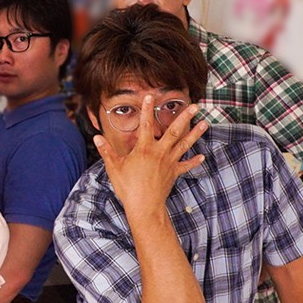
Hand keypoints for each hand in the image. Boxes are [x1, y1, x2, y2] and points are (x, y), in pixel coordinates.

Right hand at [94, 96, 206, 217]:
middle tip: (194, 106)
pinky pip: (186, 166)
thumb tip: (96, 138)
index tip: (150, 96)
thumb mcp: (114, 167)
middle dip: (184, 118)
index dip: (147, 110)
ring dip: (195, 134)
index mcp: (144, 149)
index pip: (145, 125)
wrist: (144, 206)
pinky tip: (202, 157)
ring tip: (205, 123)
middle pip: (174, 131)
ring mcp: (169, 162)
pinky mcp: (173, 173)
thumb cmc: (128, 187)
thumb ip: (106, 151)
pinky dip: (194, 162)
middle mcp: (159, 152)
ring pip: (184, 145)